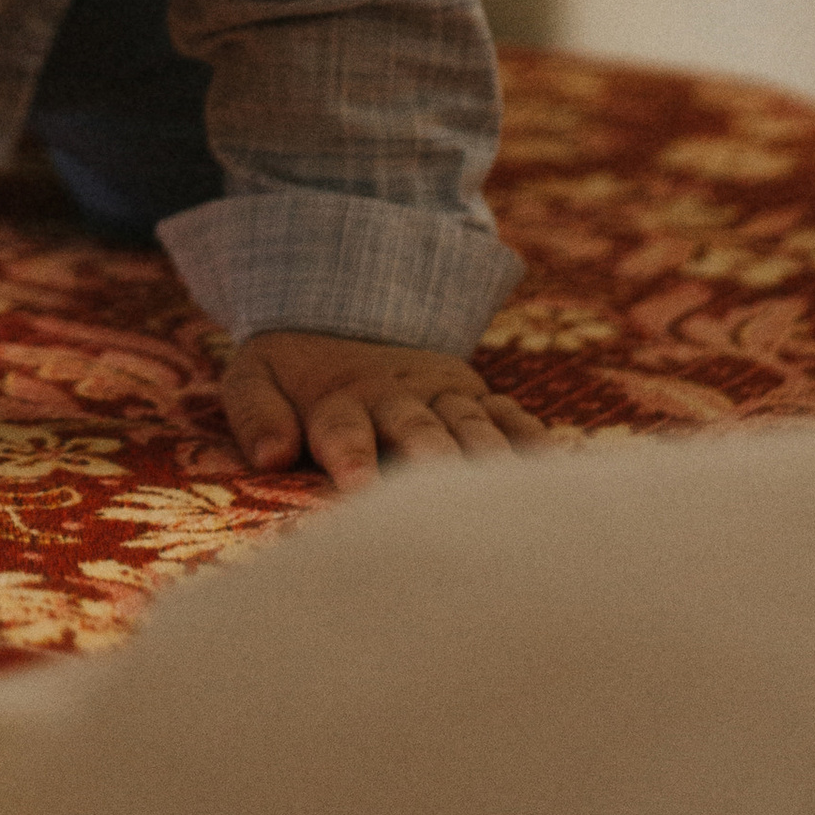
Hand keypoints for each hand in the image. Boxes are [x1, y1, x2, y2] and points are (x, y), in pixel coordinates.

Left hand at [219, 328, 548, 490]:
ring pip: (472, 427)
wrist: (341, 313)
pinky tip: (559, 475)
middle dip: (434, 461)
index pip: (344, 432)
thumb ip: (256, 413)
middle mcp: (396, 397)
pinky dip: (533, 441)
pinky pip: (511, 418)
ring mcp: (442, 396)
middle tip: (448, 496)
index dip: (353, 458)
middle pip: (419, 431)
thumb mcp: (255, 377)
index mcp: (338, 398)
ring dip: (490, 459)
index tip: (362, 491)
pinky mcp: (476, 397)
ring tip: (512, 501)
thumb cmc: (293, 373)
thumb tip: (272, 456)